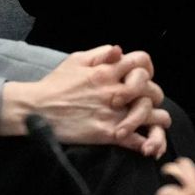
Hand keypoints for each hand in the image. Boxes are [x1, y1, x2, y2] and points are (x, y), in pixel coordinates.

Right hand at [0, 45, 172, 156]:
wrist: (35, 109)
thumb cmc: (55, 84)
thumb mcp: (76, 60)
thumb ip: (101, 53)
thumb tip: (120, 50)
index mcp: (106, 71)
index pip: (141, 62)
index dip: (147, 67)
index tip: (144, 75)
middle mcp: (112, 91)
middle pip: (151, 89)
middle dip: (154, 93)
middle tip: (150, 100)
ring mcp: (112, 113)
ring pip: (150, 115)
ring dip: (158, 119)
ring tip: (158, 122)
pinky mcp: (107, 134)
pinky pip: (136, 140)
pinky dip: (146, 143)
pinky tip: (148, 144)